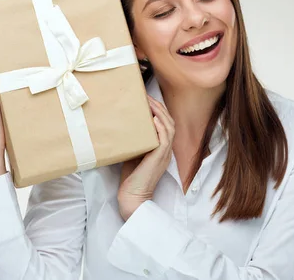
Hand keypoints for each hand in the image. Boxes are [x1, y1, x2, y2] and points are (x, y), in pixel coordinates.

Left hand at [117, 95, 174, 220]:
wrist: (133, 198)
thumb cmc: (131, 179)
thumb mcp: (133, 154)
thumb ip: (135, 142)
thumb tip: (123, 125)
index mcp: (161, 149)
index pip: (165, 125)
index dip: (159, 111)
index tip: (147, 100)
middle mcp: (166, 150)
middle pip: (169, 123)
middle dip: (159, 107)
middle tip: (146, 96)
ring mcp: (164, 154)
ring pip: (169, 128)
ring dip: (160, 113)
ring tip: (150, 102)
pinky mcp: (159, 159)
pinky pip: (165, 140)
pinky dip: (161, 127)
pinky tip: (155, 118)